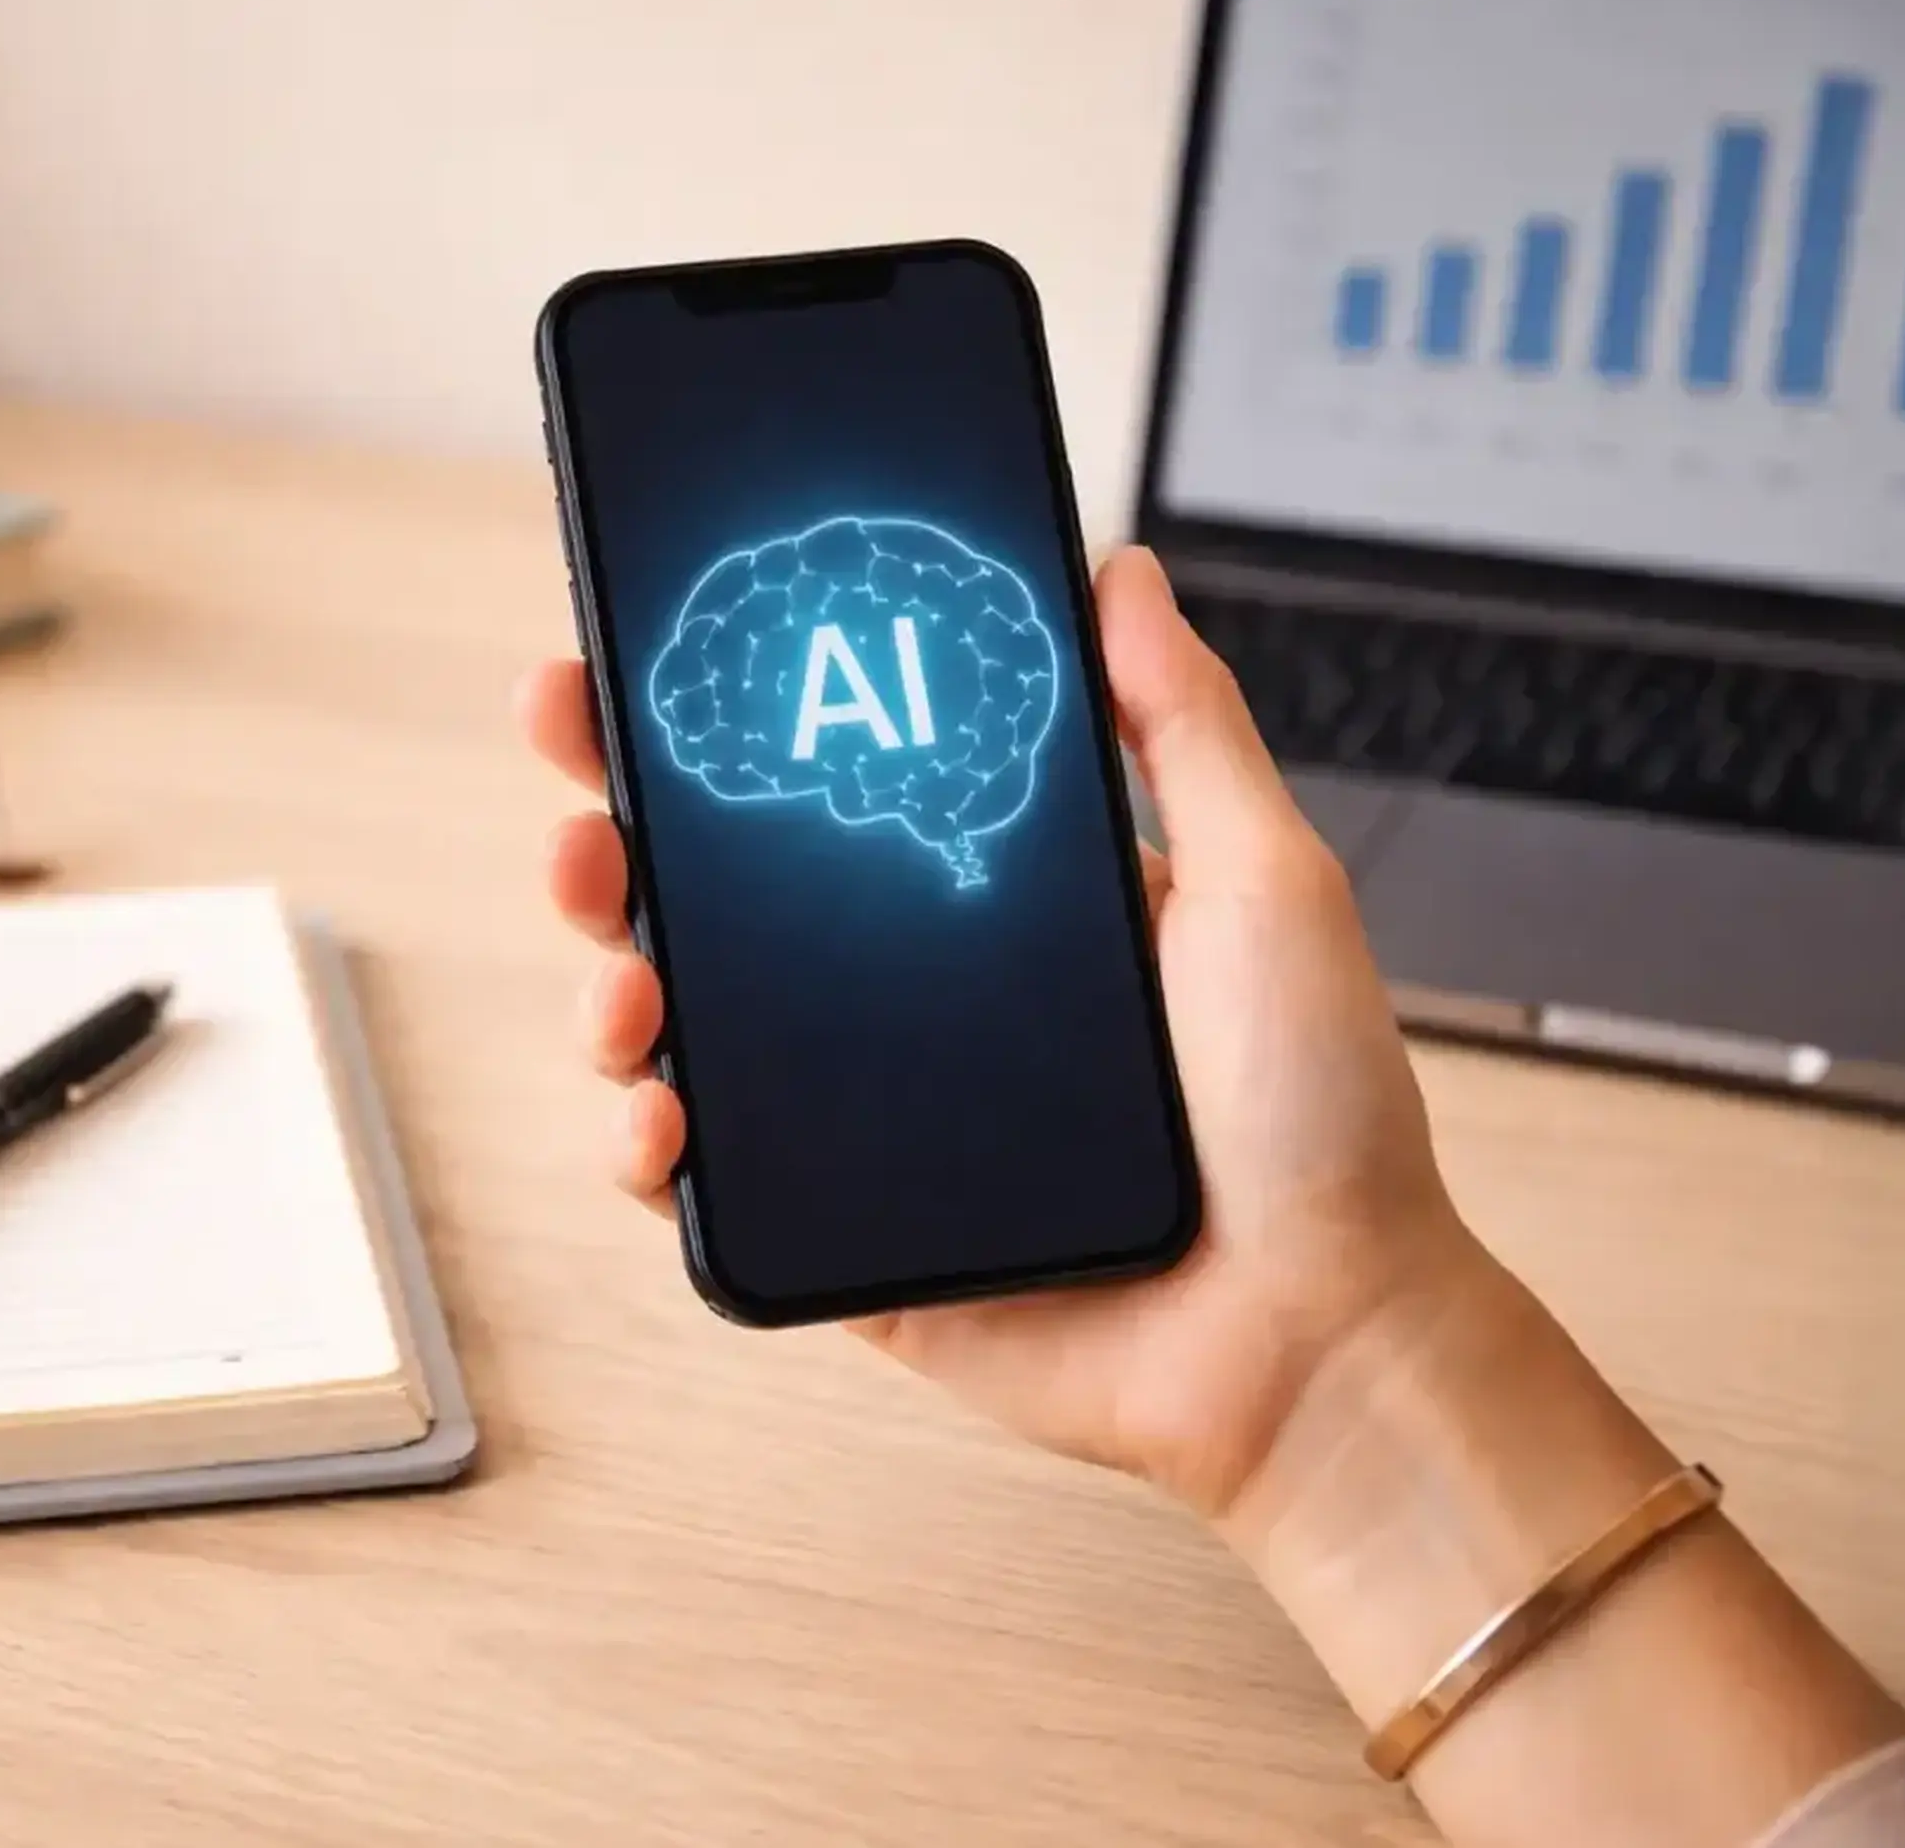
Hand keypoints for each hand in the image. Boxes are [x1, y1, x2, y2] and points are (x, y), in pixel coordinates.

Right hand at [515, 547, 1497, 1519]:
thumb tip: (1117, 569)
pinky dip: (645, 1149)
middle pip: (710, 894)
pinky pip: (705, 1194)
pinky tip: (657, 1115)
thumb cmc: (1322, 1120)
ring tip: (622, 971)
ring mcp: (865, 1124)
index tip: (638, 655)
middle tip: (581, 786)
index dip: (715, 720)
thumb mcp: (1262, 882)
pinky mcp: (848, 1243)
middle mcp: (908, 1001)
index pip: (819, 780)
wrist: (1323, 1335)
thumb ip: (1181, 725)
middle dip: (612, 826)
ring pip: (680, 1031)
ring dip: (610, 980)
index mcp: (990, 898)